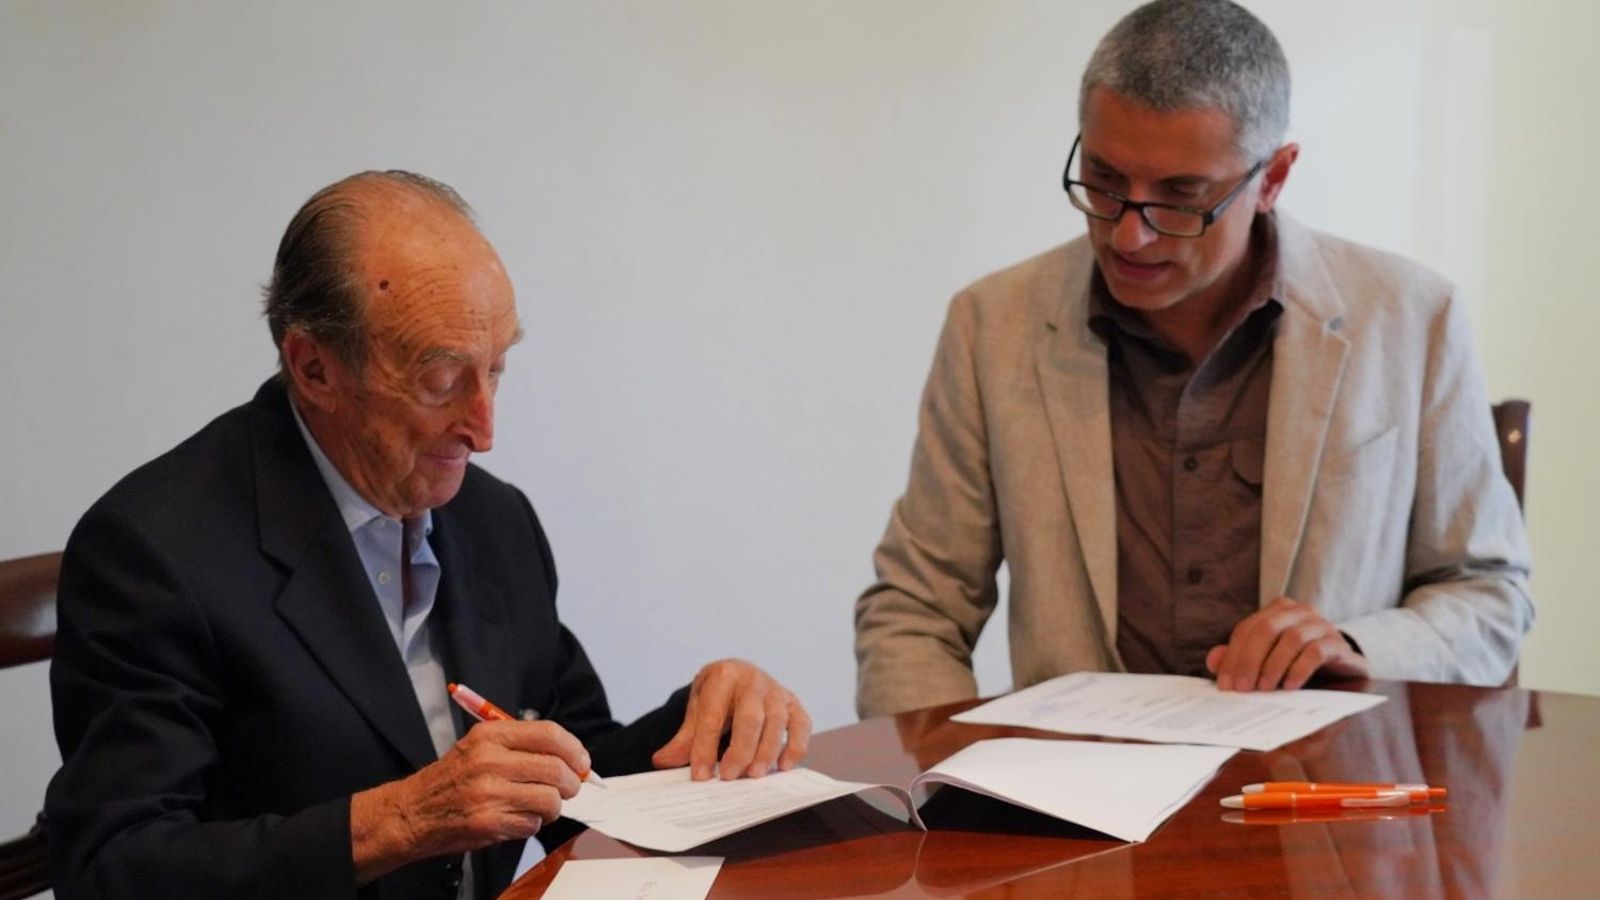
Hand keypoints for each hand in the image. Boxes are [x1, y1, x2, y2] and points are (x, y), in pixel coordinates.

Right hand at [350, 720, 588, 883]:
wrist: (413, 812)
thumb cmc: (451, 779)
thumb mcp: (480, 745)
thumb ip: (523, 745)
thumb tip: (571, 757)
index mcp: (490, 736)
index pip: (549, 734)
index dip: (574, 749)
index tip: (582, 762)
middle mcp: (490, 761)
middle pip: (556, 769)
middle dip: (572, 782)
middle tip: (569, 788)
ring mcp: (489, 793)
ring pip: (550, 799)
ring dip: (552, 806)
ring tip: (536, 805)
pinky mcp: (489, 822)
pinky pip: (532, 824)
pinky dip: (531, 824)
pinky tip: (514, 817)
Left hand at [651, 659, 810, 780]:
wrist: (739, 675)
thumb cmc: (717, 695)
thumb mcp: (697, 709)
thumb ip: (684, 738)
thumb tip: (663, 761)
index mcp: (723, 675)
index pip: (713, 716)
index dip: (705, 748)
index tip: (700, 776)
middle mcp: (753, 679)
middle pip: (750, 718)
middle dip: (740, 751)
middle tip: (729, 777)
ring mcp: (776, 690)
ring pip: (777, 723)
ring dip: (766, 752)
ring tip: (753, 776)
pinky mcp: (793, 703)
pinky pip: (801, 725)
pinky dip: (795, 747)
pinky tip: (783, 767)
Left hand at [1205, 596, 1368, 691]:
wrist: (1343, 670)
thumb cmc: (1296, 663)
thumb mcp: (1265, 661)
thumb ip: (1238, 658)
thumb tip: (1212, 660)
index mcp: (1276, 611)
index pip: (1247, 629)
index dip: (1233, 656)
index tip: (1225, 685)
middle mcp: (1298, 612)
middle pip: (1266, 629)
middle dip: (1250, 659)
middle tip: (1242, 688)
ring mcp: (1320, 625)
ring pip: (1292, 638)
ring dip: (1274, 665)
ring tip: (1265, 689)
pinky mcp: (1338, 643)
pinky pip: (1317, 651)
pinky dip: (1300, 669)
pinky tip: (1290, 686)